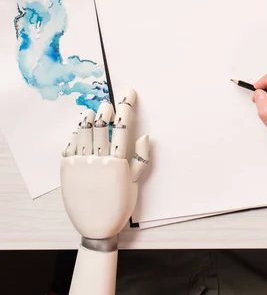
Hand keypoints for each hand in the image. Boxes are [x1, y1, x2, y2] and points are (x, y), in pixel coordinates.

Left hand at [60, 88, 148, 240]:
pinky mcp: (66, 170)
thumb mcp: (135, 183)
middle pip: (102, 126)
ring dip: (89, 118)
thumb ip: (141, 159)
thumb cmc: (119, 206)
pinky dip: (74, 135)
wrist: (96, 228)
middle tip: (108, 104)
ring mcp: (81, 164)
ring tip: (92, 111)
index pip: (123, 127)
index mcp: (118, 163)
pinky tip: (78, 129)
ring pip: (84, 132)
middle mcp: (98, 161)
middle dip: (106, 110)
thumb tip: (145, 136)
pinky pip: (69, 145)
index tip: (129, 93)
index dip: (126, 107)